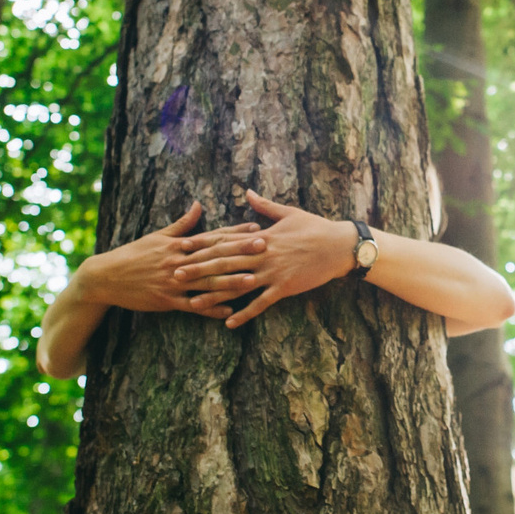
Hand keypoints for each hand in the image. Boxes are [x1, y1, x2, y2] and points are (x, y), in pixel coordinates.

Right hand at [74, 202, 264, 317]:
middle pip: (215, 256)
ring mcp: (174, 281)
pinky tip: (228, 310)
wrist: (106, 276)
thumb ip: (182, 223)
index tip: (256, 227)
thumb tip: (198, 204)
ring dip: (231, 281)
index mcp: (178, 245)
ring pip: (207, 281)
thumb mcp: (157, 236)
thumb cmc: (134, 254)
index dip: (235, 232)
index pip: (212, 236)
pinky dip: (210, 308)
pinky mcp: (167, 300)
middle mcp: (179, 261)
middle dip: (241, 251)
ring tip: (253, 279)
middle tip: (265, 247)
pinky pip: (192, 305)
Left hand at [180, 190, 355, 327]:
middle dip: (198, 269)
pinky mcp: (284, 287)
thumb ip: (264, 206)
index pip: (225, 240)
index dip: (202, 244)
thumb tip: (247, 191)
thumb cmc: (315, 227)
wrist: (339, 245)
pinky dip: (244, 314)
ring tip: (192, 303)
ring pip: (237, 285)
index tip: (181, 247)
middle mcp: (262, 254)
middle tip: (175, 274)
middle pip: (223, 263)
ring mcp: (272, 272)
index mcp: (260, 236)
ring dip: (214, 295)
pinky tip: (228, 323)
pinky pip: (260, 303)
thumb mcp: (288, 212)